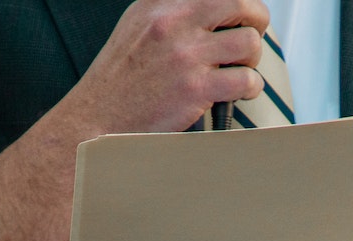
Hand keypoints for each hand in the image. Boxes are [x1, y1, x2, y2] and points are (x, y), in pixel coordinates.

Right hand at [72, 0, 268, 134]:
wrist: (97, 118)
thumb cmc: (120, 80)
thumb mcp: (139, 26)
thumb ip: (173, 12)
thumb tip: (213, 8)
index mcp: (160, 3)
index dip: (237, 3)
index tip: (239, 15)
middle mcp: (173, 21)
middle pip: (241, 4)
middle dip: (255, 22)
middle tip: (248, 38)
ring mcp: (186, 54)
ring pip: (249, 42)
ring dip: (251, 59)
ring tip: (237, 71)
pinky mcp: (196, 88)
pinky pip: (247, 79)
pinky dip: (250, 88)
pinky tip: (236, 92)